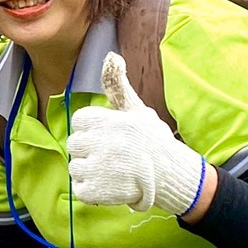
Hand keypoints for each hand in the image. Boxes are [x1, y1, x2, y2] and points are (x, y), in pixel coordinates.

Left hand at [66, 52, 207, 216]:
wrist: (172, 176)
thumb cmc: (153, 141)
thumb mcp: (137, 109)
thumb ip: (118, 85)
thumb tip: (111, 56)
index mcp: (109, 121)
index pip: (79, 121)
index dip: (91, 129)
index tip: (108, 136)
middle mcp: (102, 143)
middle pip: (75, 144)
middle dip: (89, 151)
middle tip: (111, 156)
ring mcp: (98, 168)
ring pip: (75, 168)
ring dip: (90, 172)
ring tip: (112, 172)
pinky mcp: (96, 191)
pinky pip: (79, 189)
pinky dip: (91, 190)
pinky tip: (110, 185)